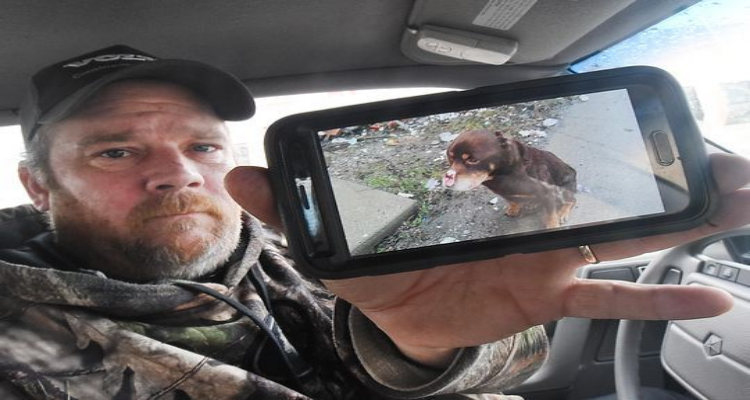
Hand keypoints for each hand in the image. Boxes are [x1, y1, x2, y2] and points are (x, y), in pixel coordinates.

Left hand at [225, 153, 749, 366]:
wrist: (403, 322)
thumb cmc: (380, 270)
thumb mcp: (340, 240)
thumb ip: (299, 207)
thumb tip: (245, 177)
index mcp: (478, 188)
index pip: (525, 145)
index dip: (565, 126)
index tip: (609, 106)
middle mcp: (522, 212)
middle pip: (594, 178)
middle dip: (652, 162)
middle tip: (710, 147)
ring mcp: (545, 254)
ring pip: (621, 229)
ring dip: (678, 214)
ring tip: (736, 194)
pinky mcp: (551, 295)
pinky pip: (611, 298)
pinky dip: (655, 299)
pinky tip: (708, 295)